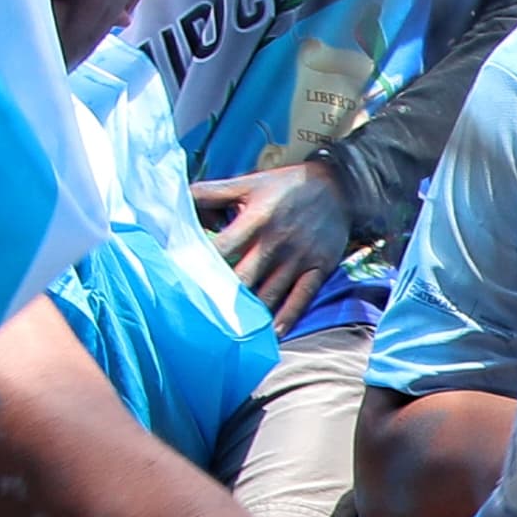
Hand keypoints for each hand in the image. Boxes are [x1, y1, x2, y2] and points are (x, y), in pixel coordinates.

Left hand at [193, 161, 352, 317]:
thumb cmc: (286, 186)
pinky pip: (301, 299)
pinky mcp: (318, 269)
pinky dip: (286, 318)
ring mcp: (299, 258)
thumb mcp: (248, 183)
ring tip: (230, 331)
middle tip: (202, 314)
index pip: (221, 247)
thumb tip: (176, 204)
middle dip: (222, 297)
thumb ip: (210, 193)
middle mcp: (276, 241)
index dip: (200, 264)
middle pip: (243, 278)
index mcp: (256, 218)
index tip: (182, 279)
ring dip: (250, 314)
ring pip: (269, 294)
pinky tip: (272, 333)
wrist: (340, 186)